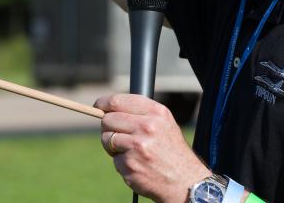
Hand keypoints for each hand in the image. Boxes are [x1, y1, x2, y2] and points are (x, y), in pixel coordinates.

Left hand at [95, 93, 209, 202]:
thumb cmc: (171, 150)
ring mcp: (137, 147)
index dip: (103, 103)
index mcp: (155, 113)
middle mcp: (146, 127)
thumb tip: (107, 107)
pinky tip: (137, 165)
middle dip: (108, 127)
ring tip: (132, 151)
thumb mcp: (164, 123)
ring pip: (107, 139)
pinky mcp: (130, 165)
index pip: (117, 101)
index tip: (98, 105)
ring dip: (113, 146)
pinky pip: (114, 160)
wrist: (185, 182)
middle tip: (120, 135)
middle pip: (107, 120)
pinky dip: (122, 163)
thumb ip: (140, 112)